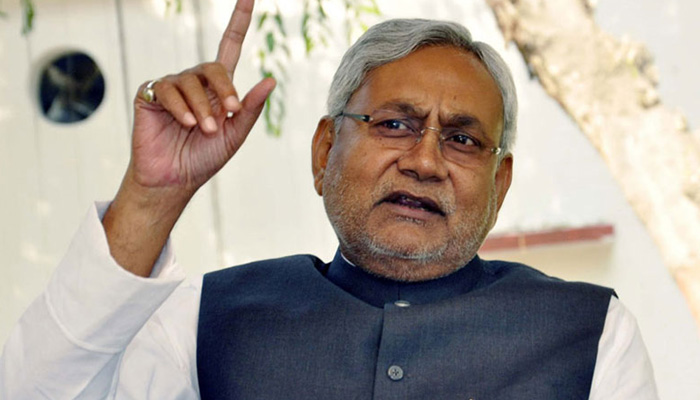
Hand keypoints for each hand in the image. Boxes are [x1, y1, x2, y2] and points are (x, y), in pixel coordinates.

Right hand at [129, 0, 274, 197]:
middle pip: (214, 67)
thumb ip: (249, 108)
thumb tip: (271, 79)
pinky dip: (180, 106)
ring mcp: (172, 86)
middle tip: (228, 114)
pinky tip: (185, 123)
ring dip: (202, 107)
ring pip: (192, 81)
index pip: (229, 47)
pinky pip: (167, 89)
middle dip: (224, 90)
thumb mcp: (235, 134)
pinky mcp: (150, 94)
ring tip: (203, 130)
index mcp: (219, 89)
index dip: (238, 21)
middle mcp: (195, 82)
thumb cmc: (204, 158)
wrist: (174, 179)